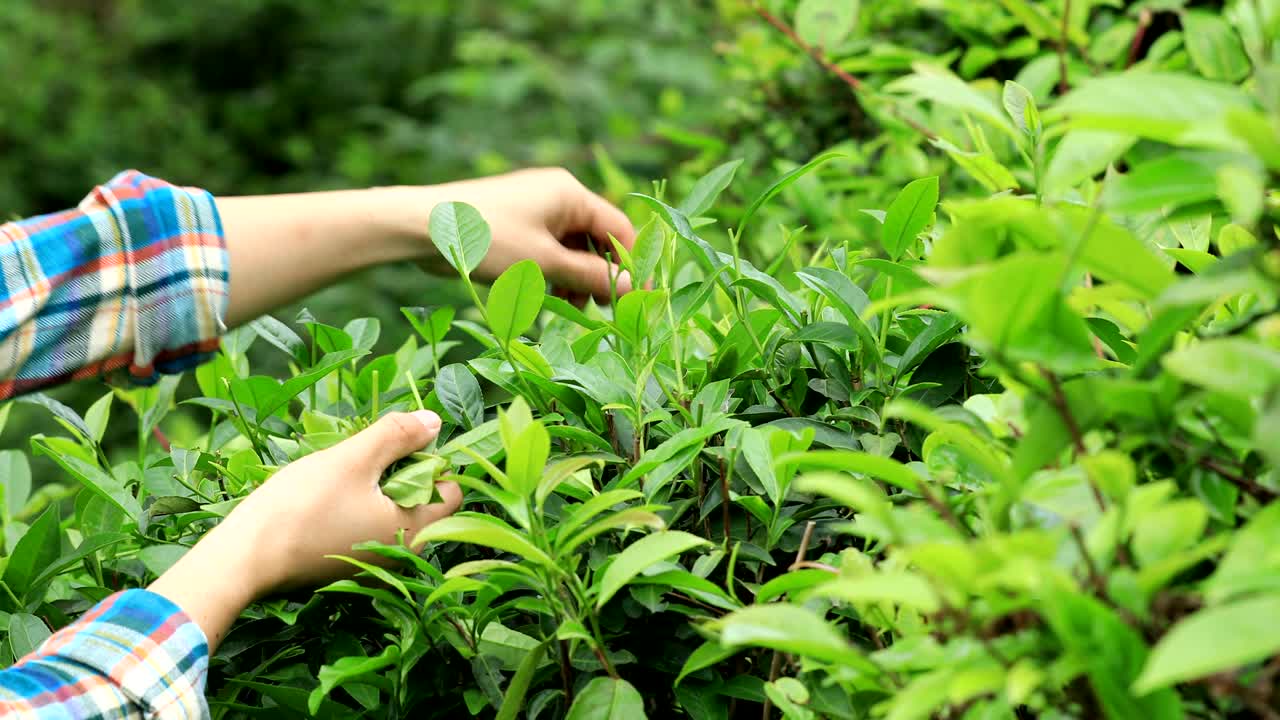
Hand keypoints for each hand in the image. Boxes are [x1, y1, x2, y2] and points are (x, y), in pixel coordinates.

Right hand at [149, 410, 461, 650]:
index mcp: (416, 531)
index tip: (394, 448)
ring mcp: (375, 564)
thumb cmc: (302, 506)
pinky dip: (357, 507)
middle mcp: (403, 555)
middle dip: (400, 472)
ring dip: (375, 488)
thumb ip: (397, 437)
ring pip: (392, 511)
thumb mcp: (353, 459)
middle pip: (423, 500)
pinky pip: (368, 527)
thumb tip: (435, 421)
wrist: (244, 558)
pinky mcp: (348, 565)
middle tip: (361, 460)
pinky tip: (327, 498)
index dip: (431, 461)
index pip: (451, 489)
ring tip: (340, 476)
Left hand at [219, 167, 636, 326]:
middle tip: (600, 311)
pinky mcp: (517, 225)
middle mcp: (557, 196)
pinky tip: (549, 298)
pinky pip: (549, 250)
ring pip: (572, 249)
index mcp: (569, 194)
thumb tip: (632, 289)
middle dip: (600, 275)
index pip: (618, 228)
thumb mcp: (544, 264)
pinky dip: (554, 273)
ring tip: (569, 308)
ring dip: (576, 279)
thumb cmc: (486, 239)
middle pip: (597, 239)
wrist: (421, 227)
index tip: (639, 300)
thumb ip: (591, 276)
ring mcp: (535, 210)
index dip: (632, 265)